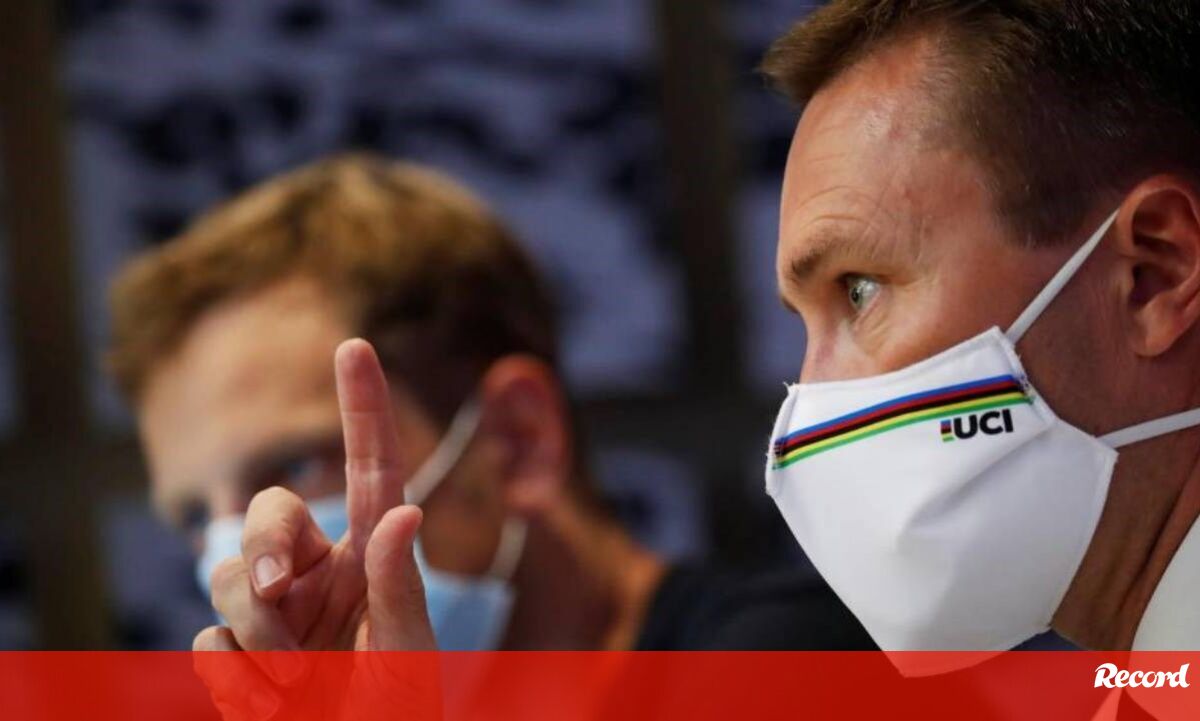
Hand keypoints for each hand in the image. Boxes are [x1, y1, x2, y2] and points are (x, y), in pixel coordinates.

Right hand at [193, 339, 439, 718]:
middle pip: (269, 514)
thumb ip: (399, 588)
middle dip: (263, 548)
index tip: (354, 345)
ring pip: (226, 576)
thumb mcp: (408, 655)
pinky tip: (272, 708)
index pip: (372, 471)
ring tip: (294, 686)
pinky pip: (208, 643)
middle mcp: (321, 574)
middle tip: (278, 598)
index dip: (364, 408)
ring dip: (254, 633)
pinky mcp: (238, 657)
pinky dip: (235, 679)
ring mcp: (275, 615)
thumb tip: (405, 512)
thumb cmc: (398, 718)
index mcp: (374, 559)